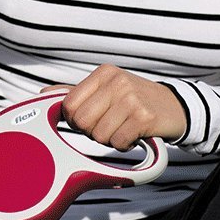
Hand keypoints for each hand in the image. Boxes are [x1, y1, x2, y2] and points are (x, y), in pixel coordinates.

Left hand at [45, 64, 185, 149]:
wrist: (175, 107)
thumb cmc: (134, 100)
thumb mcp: (105, 89)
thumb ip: (75, 93)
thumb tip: (44, 94)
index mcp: (103, 74)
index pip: (69, 104)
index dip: (74, 119)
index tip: (88, 120)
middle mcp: (117, 82)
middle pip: (82, 121)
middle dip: (91, 131)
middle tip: (107, 126)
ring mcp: (132, 98)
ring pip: (99, 135)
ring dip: (110, 139)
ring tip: (123, 128)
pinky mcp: (145, 117)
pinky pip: (118, 143)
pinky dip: (124, 145)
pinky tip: (133, 134)